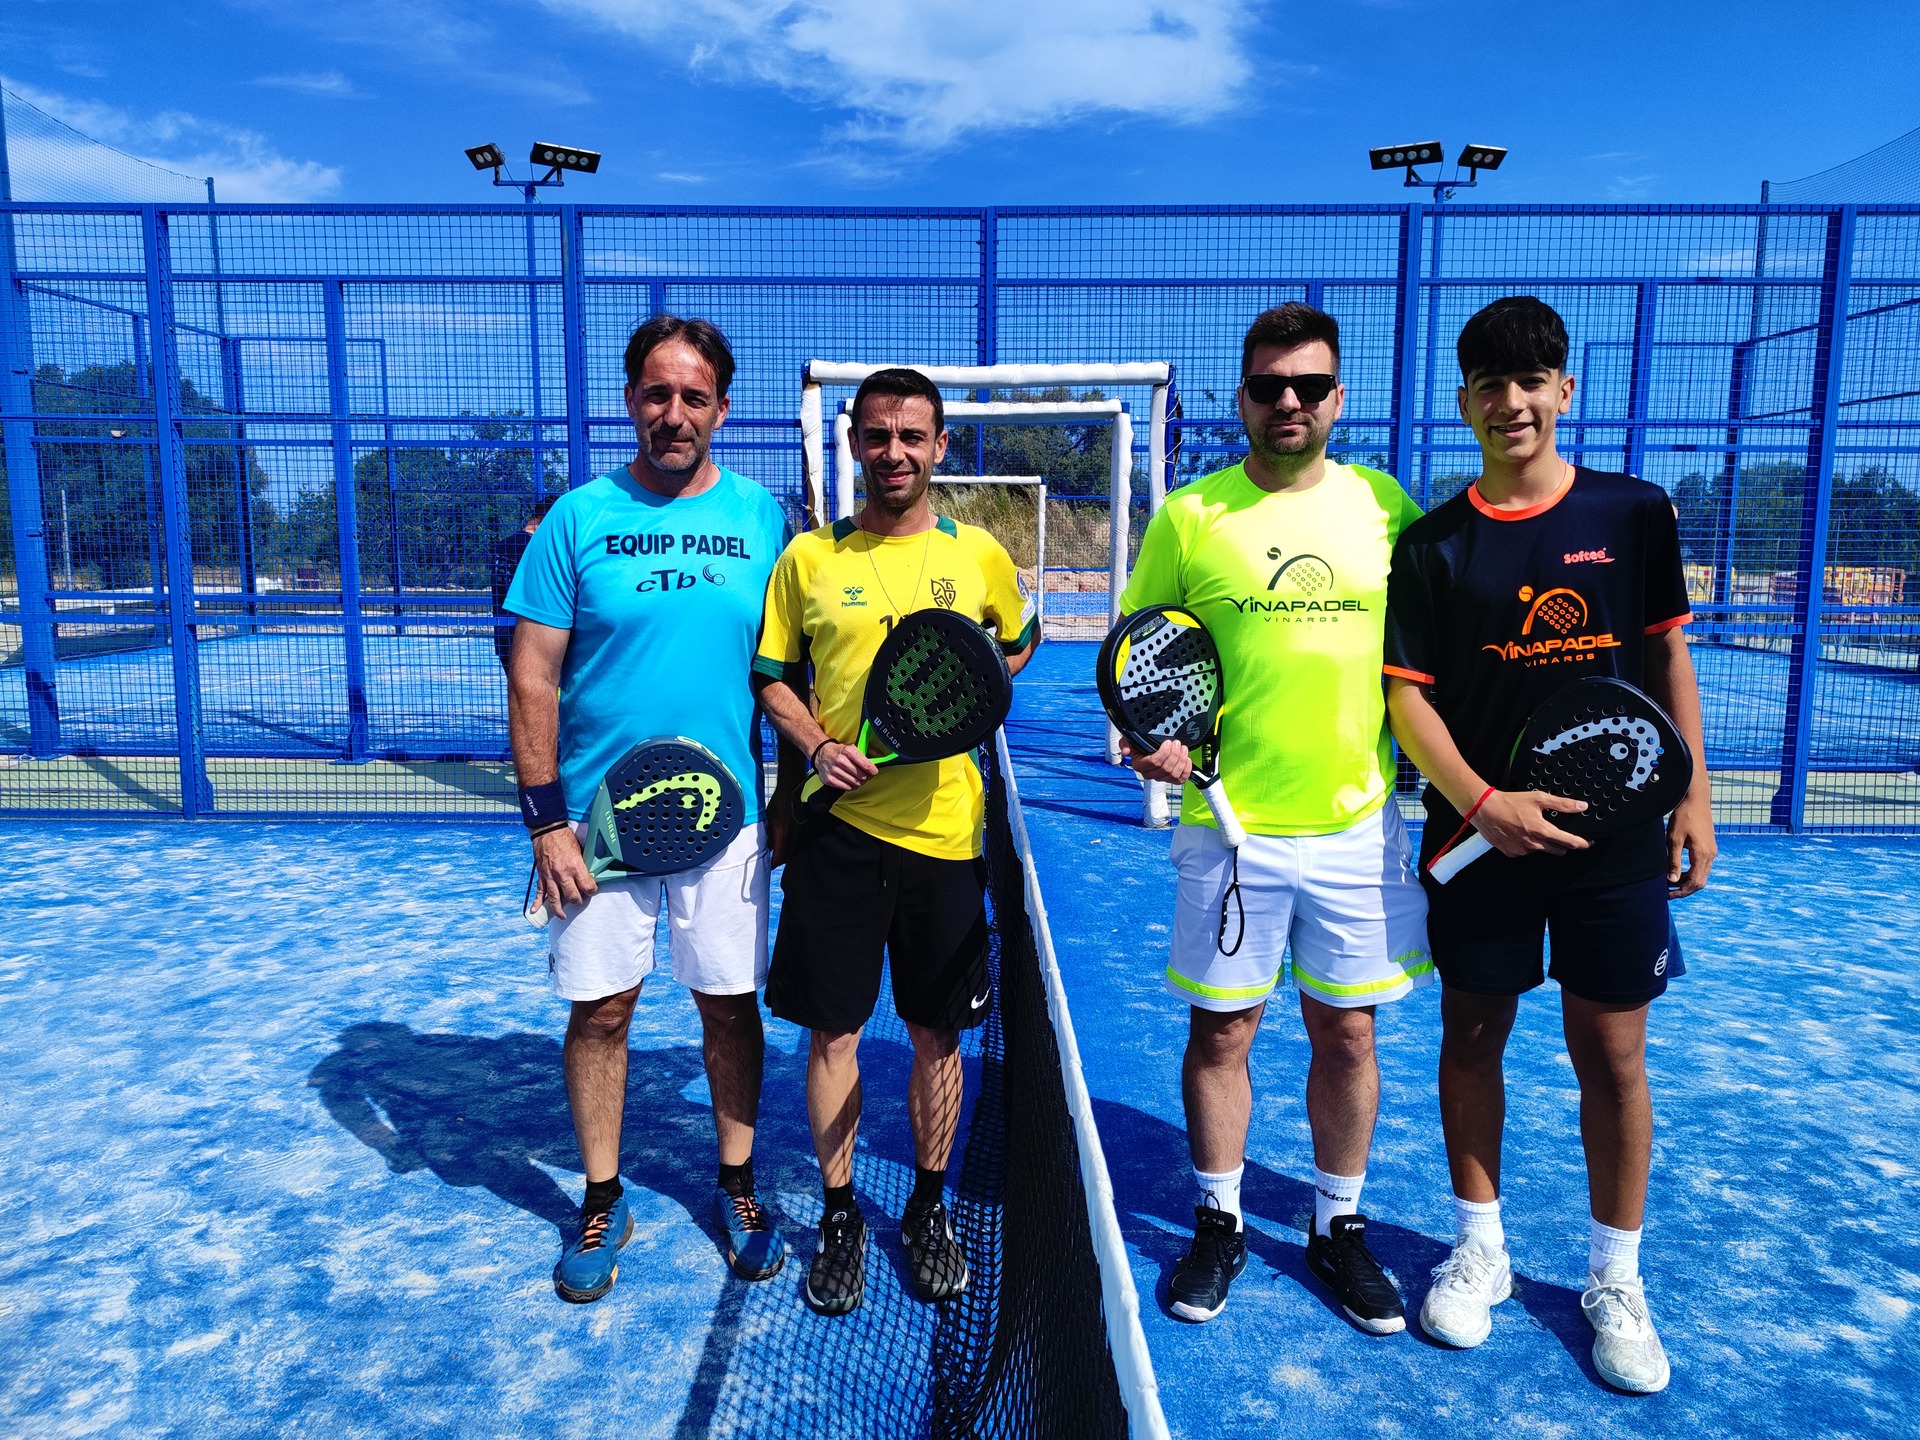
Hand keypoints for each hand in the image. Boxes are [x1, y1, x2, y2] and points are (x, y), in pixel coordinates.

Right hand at [531, 825, 596, 919]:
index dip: (592, 890)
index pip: (587, 886)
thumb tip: (590, 874)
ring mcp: (550, 876)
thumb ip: (584, 864)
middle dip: (578, 900)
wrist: (548, 829)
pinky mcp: (542, 875)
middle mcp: (563, 874)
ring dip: (559, 909)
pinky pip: (539, 891)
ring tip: (563, 916)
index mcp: (575, 866)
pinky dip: (537, 902)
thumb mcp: (581, 849)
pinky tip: (535, 910)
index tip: (592, 890)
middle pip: (572, 896)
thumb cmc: (565, 837)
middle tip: (580, 900)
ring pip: (555, 898)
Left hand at [765, 787, 795, 865]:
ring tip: (774, 856)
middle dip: (778, 862)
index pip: (779, 855)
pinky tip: (781, 846)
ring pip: (791, 850)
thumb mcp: (768, 819)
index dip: (774, 863)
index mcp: (782, 833)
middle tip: (770, 863)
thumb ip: (768, 834)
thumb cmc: (777, 804)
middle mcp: (791, 835)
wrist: (790, 793)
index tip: (768, 866)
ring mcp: (797, 833)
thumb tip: (768, 846)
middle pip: (786, 856)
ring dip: (783, 855)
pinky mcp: (799, 830)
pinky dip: (787, 849)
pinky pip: (794, 844)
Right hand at [814, 739, 880, 792]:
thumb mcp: (852, 747)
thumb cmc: (839, 752)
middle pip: (862, 775)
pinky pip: (847, 787)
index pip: (866, 765)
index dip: (872, 770)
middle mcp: (840, 761)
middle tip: (864, 775)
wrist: (821, 754)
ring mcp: (834, 771)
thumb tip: (881, 756)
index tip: (874, 772)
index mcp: (848, 751)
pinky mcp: (830, 780)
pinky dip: (850, 786)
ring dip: (858, 782)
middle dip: (866, 777)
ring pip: (855, 783)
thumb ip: (867, 751)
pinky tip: (849, 781)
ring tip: (856, 777)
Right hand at [1120, 736, 1191, 784]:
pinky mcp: (1172, 780)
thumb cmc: (1141, 745)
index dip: (1164, 752)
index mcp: (1140, 765)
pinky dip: (1186, 769)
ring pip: (1174, 774)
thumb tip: (1126, 751)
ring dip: (1181, 760)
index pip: (1154, 762)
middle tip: (1177, 743)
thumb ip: (1124, 743)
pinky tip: (1186, 759)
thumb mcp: (1129, 740)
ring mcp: (1162, 778)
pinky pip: (1181, 779)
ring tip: (1183, 749)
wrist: (1149, 749)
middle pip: (1165, 768)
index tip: (1168, 742)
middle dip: (1174, 754)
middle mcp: (1150, 774)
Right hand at [1471, 789, 1590, 857]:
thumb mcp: (1538, 798)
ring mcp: (1522, 850)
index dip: (1581, 843)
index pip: (1569, 842)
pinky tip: (1520, 833)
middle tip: (1558, 834)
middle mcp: (1534, 844)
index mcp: (1543, 831)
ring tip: (1532, 828)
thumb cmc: (1510, 802)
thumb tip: (1581, 806)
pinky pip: (1525, 852)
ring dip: (1542, 843)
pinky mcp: (1512, 853)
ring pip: (1541, 850)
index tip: (1587, 843)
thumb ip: (1562, 804)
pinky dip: (1527, 845)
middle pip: (1558, 850)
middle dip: (1562, 844)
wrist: (1484, 810)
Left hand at [1666, 788, 1716, 897]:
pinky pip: (1702, 866)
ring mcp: (1711, 851)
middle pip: (1700, 882)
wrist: (1695, 799)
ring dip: (1687, 881)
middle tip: (1667, 892)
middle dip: (1684, 890)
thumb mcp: (1673, 839)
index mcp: (1702, 854)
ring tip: (1669, 883)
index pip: (1694, 882)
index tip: (1667, 895)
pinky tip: (1678, 872)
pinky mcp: (1709, 847)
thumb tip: (1672, 880)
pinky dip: (1691, 873)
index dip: (1681, 891)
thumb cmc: (1683, 816)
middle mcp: (1710, 855)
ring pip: (1702, 875)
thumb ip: (1673, 861)